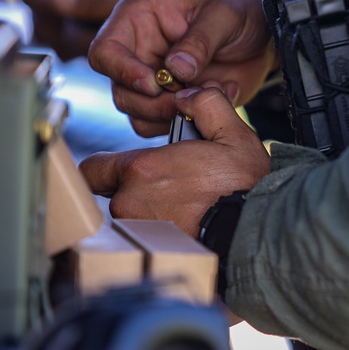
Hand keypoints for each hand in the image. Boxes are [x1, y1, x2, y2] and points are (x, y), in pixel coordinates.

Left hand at [79, 85, 270, 237]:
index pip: (93, 169)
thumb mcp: (234, 135)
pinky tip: (185, 228)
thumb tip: (187, 96)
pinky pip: (144, 240)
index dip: (107, 167)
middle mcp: (129, 204)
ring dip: (148, 213)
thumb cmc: (245, 187)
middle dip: (137, 190)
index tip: (130, 169)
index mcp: (142, 169)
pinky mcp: (151, 253)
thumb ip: (206, 105)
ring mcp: (138, 233)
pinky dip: (158, 235)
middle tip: (173, 187)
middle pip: (114, 195)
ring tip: (183, 209)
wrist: (255, 234)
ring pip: (129, 219)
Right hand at [88, 0, 275, 136]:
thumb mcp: (224, 13)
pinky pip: (165, 125)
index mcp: (138, 18)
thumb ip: (199, 40)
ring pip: (140, 114)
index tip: (154, 84)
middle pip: (121, 91)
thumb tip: (175, 70)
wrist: (264, 27)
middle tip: (192, 96)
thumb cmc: (238, 5)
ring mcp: (155, 79)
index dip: (122, 72)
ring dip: (175, 114)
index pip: (104, 51)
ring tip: (213, 91)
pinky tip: (221, 97)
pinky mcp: (174, 100)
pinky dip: (191, 121)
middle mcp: (139, 51)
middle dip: (155, 102)